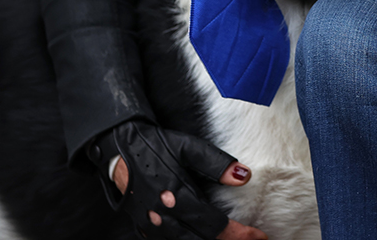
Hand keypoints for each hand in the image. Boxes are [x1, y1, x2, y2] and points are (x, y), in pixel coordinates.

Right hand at [113, 158, 267, 239]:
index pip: (214, 225)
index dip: (239, 234)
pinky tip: (200, 237)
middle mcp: (162, 214)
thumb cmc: (154, 146)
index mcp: (176, 195)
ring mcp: (151, 224)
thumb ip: (215, 163)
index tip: (258, 236)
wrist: (117, 147)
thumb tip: (244, 176)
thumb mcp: (187, 147)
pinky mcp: (143, 227)